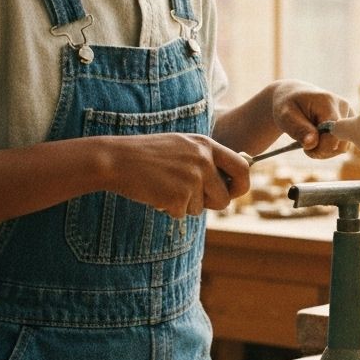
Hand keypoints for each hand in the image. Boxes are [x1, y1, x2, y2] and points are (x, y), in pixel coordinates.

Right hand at [102, 133, 250, 218]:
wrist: (117, 160)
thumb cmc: (146, 154)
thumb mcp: (180, 146)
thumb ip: (203, 159)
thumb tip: (226, 183)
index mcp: (205, 145)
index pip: (242, 167)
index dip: (241, 185)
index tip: (232, 192)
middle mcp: (203, 161)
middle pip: (224, 198)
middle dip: (211, 204)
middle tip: (190, 199)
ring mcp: (192, 179)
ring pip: (200, 209)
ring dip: (184, 205)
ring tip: (164, 187)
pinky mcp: (179, 197)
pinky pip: (181, 214)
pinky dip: (169, 209)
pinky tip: (155, 193)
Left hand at [270, 80, 353, 159]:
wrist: (293, 95)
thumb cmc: (288, 106)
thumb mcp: (286, 116)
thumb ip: (299, 129)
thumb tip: (312, 144)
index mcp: (328, 102)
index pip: (333, 135)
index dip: (320, 148)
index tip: (305, 148)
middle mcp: (343, 106)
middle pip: (341, 144)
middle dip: (323, 151)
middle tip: (307, 147)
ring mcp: (349, 114)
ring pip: (344, 146)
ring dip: (326, 150)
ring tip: (311, 141)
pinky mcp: (349, 121)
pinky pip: (344, 143)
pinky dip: (330, 147)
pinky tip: (319, 140)